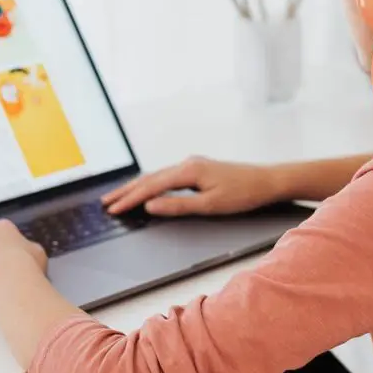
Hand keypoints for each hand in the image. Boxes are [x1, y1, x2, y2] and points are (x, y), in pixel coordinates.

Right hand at [102, 156, 280, 216]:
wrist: (267, 181)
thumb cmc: (243, 194)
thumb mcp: (210, 205)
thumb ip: (178, 205)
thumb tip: (150, 206)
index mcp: (188, 171)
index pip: (151, 186)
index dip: (130, 199)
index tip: (113, 209)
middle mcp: (187, 163)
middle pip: (149, 178)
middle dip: (126, 191)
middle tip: (105, 202)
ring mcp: (192, 164)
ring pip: (157, 176)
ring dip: (137, 187)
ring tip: (118, 197)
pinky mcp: (198, 169)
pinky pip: (167, 176)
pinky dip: (151, 184)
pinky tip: (146, 190)